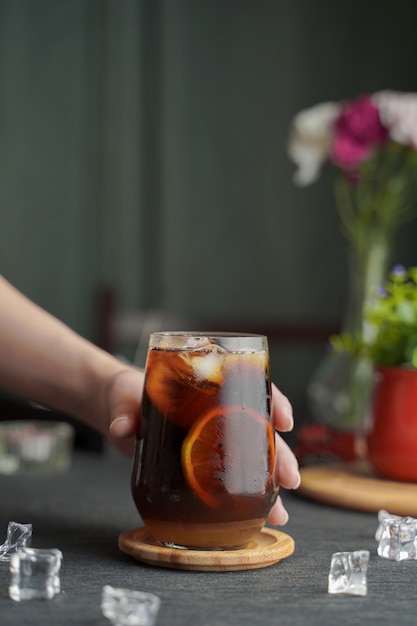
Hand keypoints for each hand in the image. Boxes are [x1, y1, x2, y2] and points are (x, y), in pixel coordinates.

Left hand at [107, 371, 299, 524]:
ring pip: (254, 458)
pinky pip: (231, 478)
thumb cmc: (128, 393)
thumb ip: (124, 411)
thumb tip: (122, 427)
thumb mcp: (125, 398)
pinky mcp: (201, 461)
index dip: (275, 401)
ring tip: (280, 512)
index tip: (284, 419)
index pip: (252, 385)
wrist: (118, 408)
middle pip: (260, 429)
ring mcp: (212, 439)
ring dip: (271, 484)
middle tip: (290, 478)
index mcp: (206, 387)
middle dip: (280, 454)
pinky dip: (247, 499)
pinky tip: (260, 517)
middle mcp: (217, 412)